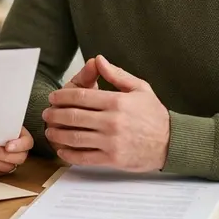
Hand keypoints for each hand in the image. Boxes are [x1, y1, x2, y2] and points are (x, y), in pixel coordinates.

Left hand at [42, 54, 169, 171]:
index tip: (53, 97)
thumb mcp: (139, 88)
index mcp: (117, 101)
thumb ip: (116, 74)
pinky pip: (84, 157)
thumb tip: (98, 59)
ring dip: (57, 134)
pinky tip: (62, 150)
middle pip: (73, 116)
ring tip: (50, 130)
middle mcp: (112, 121)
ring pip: (75, 137)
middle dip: (55, 114)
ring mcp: (111, 141)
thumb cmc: (154, 115)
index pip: (81, 96)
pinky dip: (69, 154)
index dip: (62, 96)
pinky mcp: (112, 159)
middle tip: (47, 113)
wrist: (172, 143)